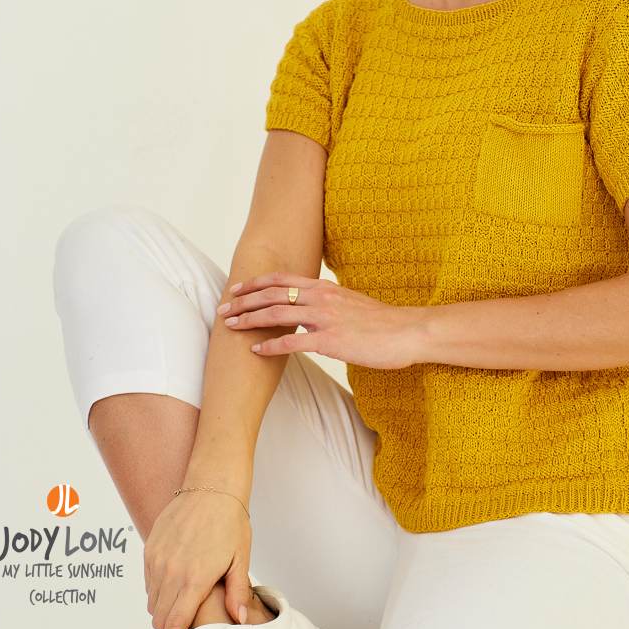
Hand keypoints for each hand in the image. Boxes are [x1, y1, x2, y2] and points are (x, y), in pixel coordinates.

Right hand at [143, 486, 261, 628]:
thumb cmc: (229, 520)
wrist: (213, 486)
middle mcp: (171, 571)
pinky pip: (147, 580)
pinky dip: (157, 586)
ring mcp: (158, 559)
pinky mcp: (150, 547)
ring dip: (164, 604)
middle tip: (188, 615)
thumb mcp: (240, 559)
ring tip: (184, 595)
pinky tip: (176, 577)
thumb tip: (239, 619)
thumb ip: (237, 593)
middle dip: (171, 623)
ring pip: (151, 600)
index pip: (173, 625)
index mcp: (194, 579)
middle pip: (159, 617)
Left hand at [218, 271, 422, 367]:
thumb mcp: (350, 302)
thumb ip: (327, 302)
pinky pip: (292, 341)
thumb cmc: (380, 322)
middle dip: (243, 301)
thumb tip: (309, 307)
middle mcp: (321, 297)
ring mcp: (325, 318)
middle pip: (272, 294)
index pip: (281, 279)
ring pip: (277, 313)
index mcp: (325, 287)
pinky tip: (256, 349)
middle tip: (222, 308)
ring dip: (249, 319)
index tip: (236, 288)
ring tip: (230, 326)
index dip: (255, 283)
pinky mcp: (330, 340)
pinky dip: (270, 345)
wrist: (406, 331)